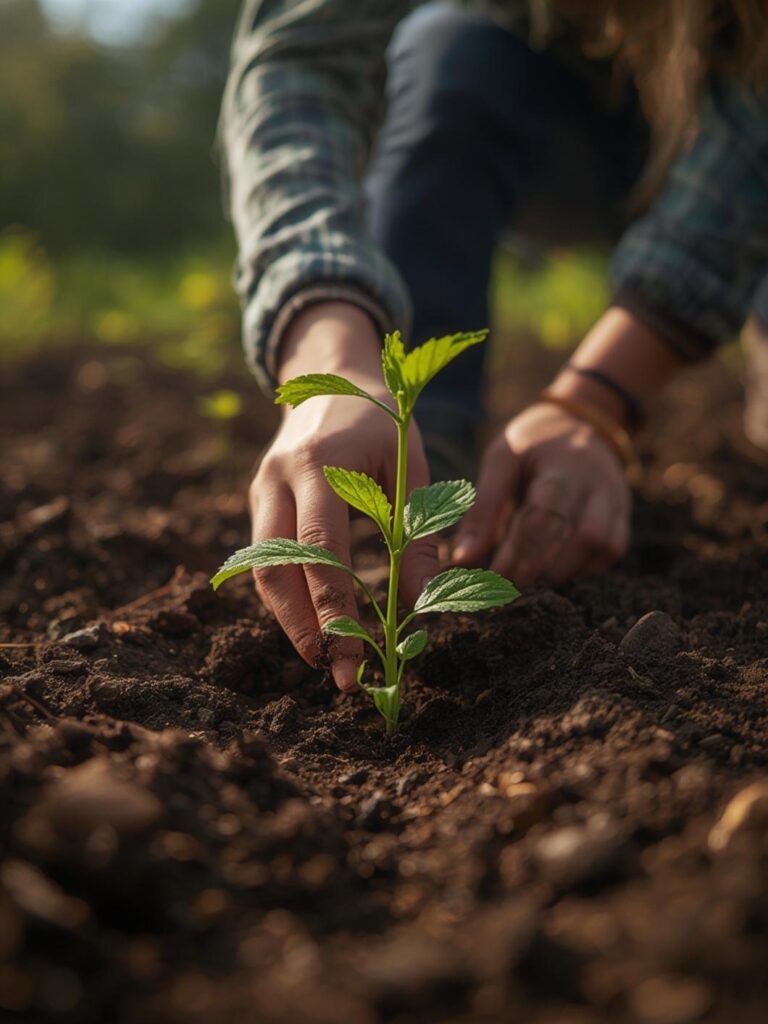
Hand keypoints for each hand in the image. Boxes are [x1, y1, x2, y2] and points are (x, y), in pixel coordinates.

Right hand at [249, 303, 438, 691]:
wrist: (331, 373)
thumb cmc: (383, 421)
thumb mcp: (412, 466)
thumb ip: (417, 533)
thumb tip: (420, 605)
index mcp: (317, 464)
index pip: (320, 550)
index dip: (333, 610)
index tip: (351, 658)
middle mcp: (276, 478)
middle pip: (277, 569)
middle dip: (303, 628)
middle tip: (333, 675)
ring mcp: (260, 489)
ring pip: (263, 570)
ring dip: (289, 619)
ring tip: (322, 659)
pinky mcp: (259, 500)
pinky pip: (266, 557)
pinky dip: (286, 596)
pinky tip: (313, 625)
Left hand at [453, 402, 629, 585]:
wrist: (578, 423)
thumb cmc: (531, 446)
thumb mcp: (501, 462)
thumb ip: (483, 511)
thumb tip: (463, 561)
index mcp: (561, 463)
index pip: (546, 513)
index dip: (519, 551)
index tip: (493, 575)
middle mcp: (597, 480)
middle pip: (579, 534)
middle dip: (540, 565)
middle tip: (507, 583)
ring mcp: (616, 497)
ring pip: (601, 545)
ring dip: (563, 569)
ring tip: (529, 577)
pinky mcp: (624, 514)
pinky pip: (611, 551)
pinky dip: (583, 567)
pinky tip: (555, 567)